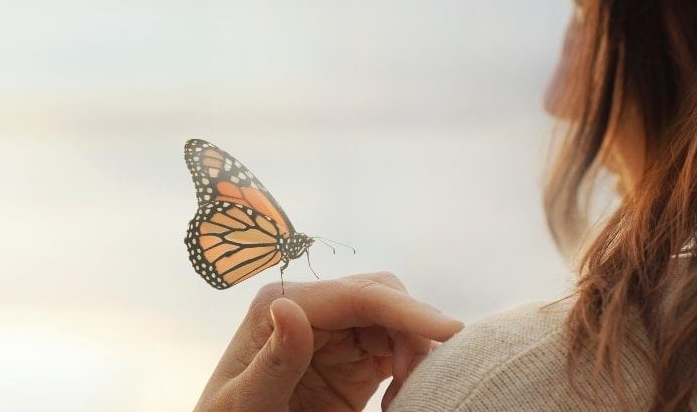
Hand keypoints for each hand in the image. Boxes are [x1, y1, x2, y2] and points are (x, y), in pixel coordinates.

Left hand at [194, 272, 463, 410]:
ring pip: (395, 321)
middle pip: (382, 297)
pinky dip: (411, 368)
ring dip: (414, 351)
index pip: (356, 295)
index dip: (406, 309)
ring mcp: (333, 334)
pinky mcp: (352, 361)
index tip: (449, 331)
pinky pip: (396, 348)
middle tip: (419, 382)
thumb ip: (273, 361)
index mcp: (280, 305)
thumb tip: (288, 306)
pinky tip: (401, 399)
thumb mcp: (246, 403)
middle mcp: (310, 308)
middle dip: (413, 330)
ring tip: (404, 397)